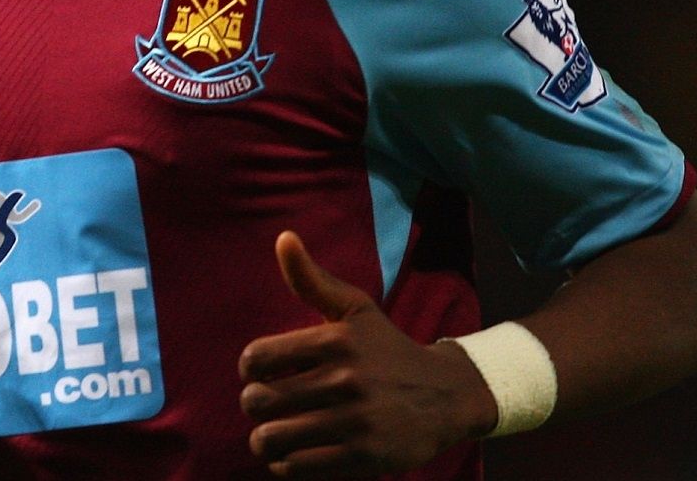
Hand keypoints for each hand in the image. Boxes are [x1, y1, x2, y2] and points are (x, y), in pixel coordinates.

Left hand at [238, 231, 497, 478]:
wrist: (447, 395)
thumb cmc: (387, 348)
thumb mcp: (355, 308)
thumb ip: (312, 279)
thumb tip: (283, 238)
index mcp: (336, 340)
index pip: (256, 358)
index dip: (250, 369)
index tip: (262, 373)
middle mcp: (345, 380)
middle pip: (258, 401)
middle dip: (254, 405)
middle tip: (266, 405)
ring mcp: (355, 422)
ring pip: (272, 438)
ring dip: (264, 439)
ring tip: (272, 433)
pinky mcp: (364, 458)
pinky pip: (298, 467)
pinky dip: (285, 464)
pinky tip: (293, 454)